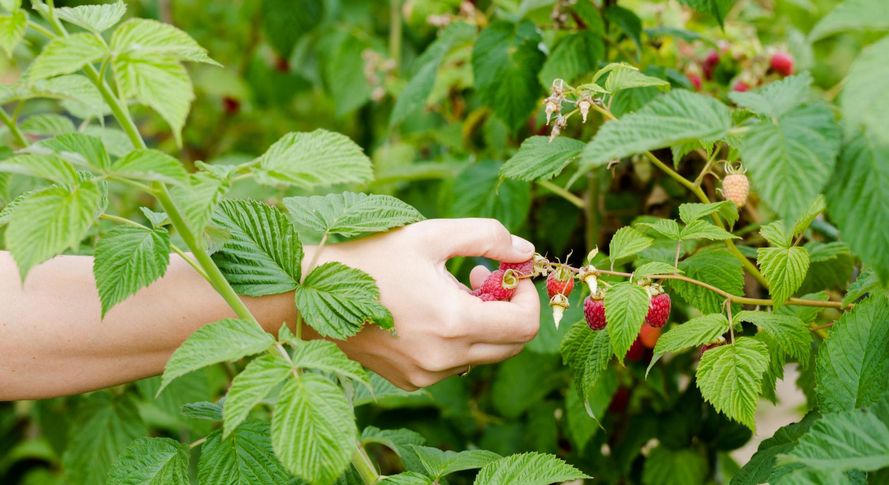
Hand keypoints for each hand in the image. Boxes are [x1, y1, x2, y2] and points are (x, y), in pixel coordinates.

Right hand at [306, 219, 539, 389]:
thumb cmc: (369, 256)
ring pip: (482, 354)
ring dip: (480, 321)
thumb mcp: (430, 235)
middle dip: (507, 308)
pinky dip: (455, 338)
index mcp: (453, 323)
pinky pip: (454, 363)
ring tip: (446, 288)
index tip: (510, 272)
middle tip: (477, 275)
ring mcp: (426, 375)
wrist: (308, 295)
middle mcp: (444, 359)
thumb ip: (487, 237)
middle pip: (511, 345)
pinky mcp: (410, 381)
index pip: (525, 326)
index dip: (528, 296)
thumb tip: (528, 252)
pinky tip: (426, 310)